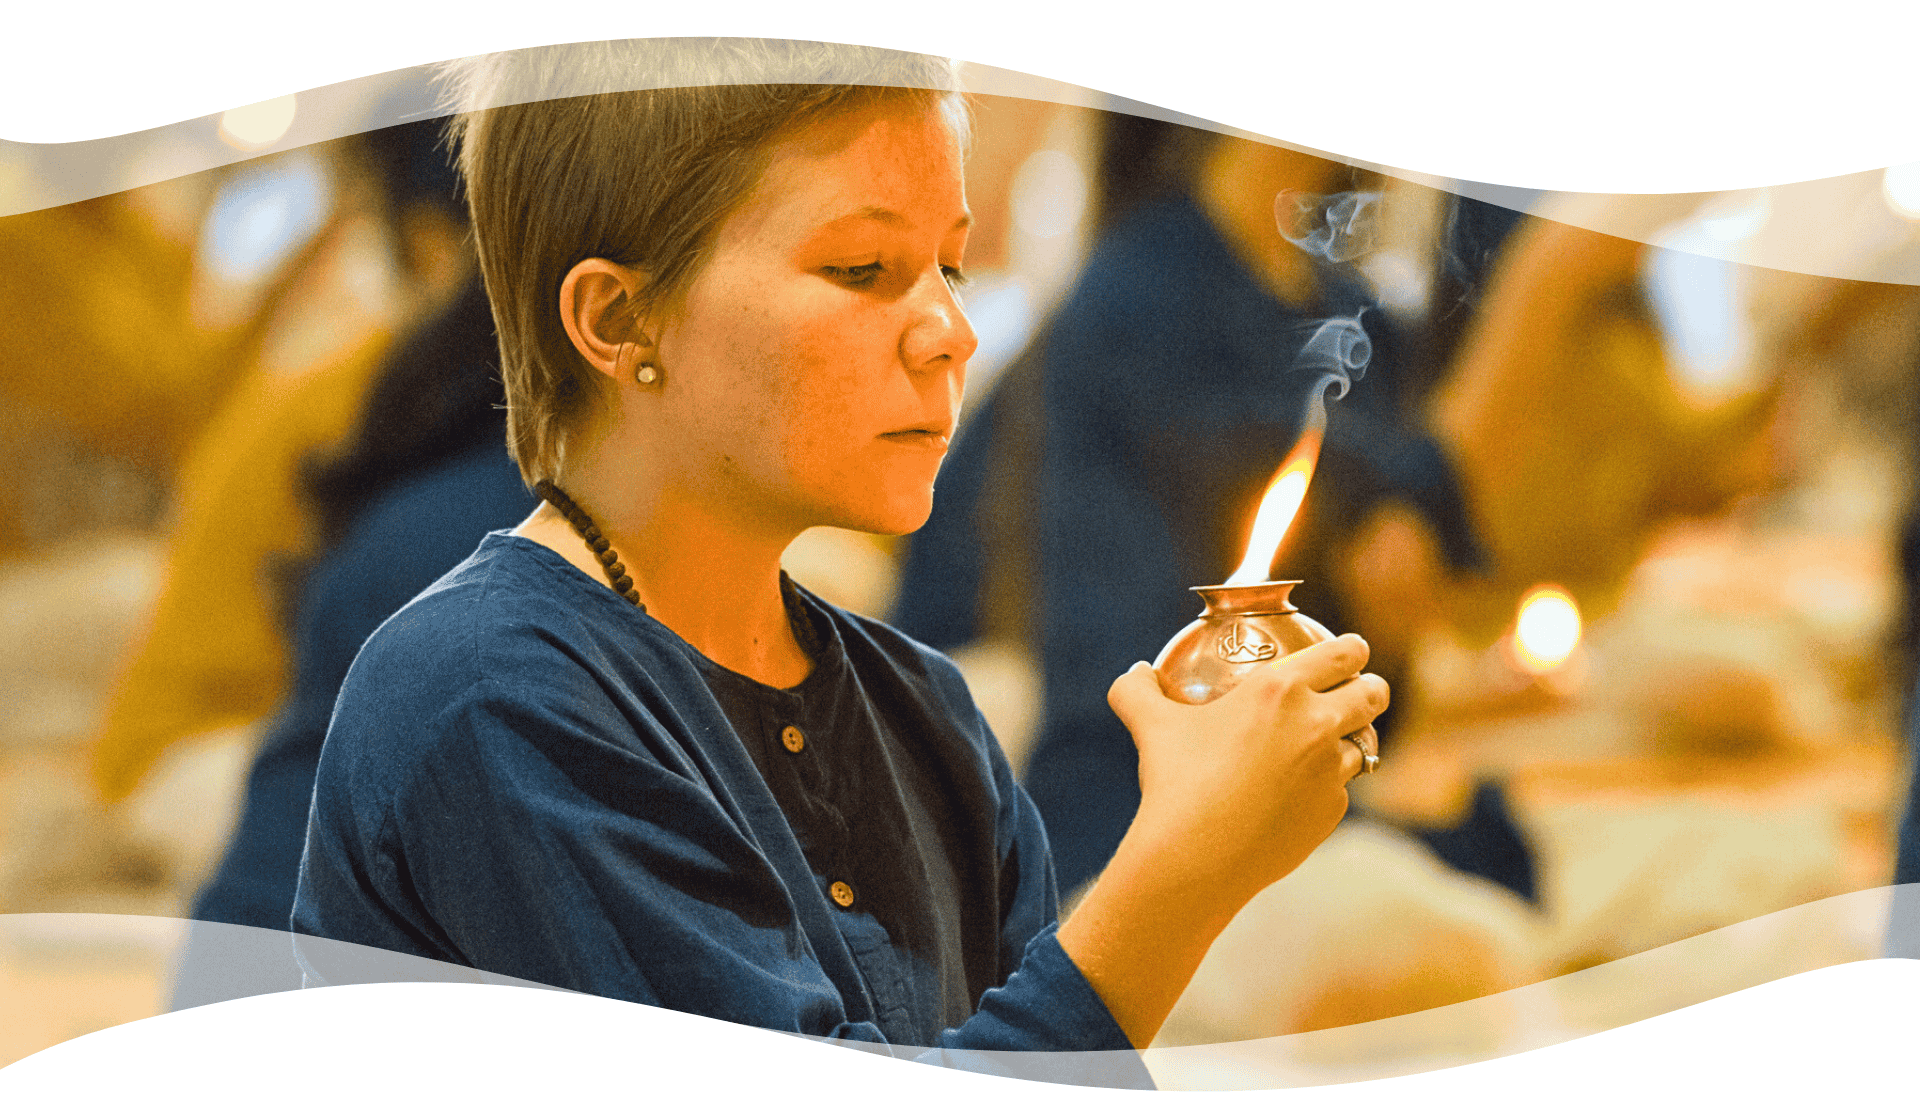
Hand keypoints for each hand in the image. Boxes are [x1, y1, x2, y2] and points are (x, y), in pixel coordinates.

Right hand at [1106, 634, 1388, 905]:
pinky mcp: (1331, 812)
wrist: (1196, 856)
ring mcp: (1330, 772)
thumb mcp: (1150, 726)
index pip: (1342, 653)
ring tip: (1331, 747)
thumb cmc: (1174, 782)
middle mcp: (1316, 725)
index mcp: (1280, 689)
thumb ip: (1138, 690)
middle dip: (1372, 688)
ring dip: (1351, 742)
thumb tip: (1134, 673)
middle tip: (1356, 692)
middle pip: (1373, 694)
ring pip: (1362, 746)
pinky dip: (1322, 789)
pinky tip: (1296, 797)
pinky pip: (1337, 791)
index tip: (1351, 649)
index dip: (1353, 647)